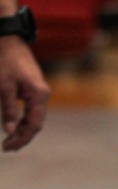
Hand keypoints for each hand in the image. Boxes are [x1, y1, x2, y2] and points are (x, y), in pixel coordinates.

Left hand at [0, 37, 49, 151]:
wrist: (9, 40)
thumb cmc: (5, 62)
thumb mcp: (4, 88)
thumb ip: (8, 110)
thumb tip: (8, 131)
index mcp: (38, 96)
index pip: (33, 124)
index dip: (21, 138)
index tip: (7, 147)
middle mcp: (42, 95)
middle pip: (35, 123)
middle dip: (22, 137)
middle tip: (6, 148)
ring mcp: (39, 92)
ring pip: (33, 117)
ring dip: (21, 129)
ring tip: (8, 140)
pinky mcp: (32, 88)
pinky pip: (30, 109)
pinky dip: (22, 119)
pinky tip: (13, 125)